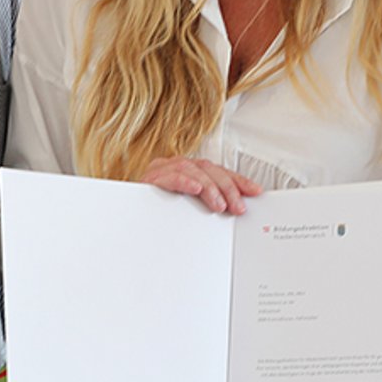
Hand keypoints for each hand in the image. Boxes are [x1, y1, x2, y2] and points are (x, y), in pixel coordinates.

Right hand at [142, 156, 261, 214]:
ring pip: (192, 170)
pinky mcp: (149, 178)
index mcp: (189, 170)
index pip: (219, 171)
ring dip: (210, 188)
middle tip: (238, 207)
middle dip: (228, 188)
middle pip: (209, 169)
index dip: (238, 180)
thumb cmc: (158, 212)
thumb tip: (235, 209)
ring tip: (220, 205)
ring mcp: (162, 169)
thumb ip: (208, 204)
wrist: (126, 216)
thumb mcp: (188, 209)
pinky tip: (195, 189)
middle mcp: (177, 165)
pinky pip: (168, 176)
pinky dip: (183, 182)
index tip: (255, 191)